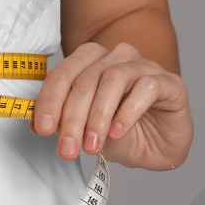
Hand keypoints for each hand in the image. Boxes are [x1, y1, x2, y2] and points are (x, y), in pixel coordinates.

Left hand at [31, 41, 191, 170]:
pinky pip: (145, 88)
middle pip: (85, 80)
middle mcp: (116, 57)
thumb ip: (62, 122)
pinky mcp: (168, 81)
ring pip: (113, 79)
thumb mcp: (85, 132)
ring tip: (92, 145)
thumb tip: (36, 124)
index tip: (42, 128)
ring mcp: (144, 65)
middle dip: (72, 118)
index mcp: (90, 61)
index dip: (49, 101)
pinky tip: (118, 132)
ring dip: (98, 116)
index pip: (62, 74)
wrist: (160, 146)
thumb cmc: (122, 133)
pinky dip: (127, 112)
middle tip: (68, 148)